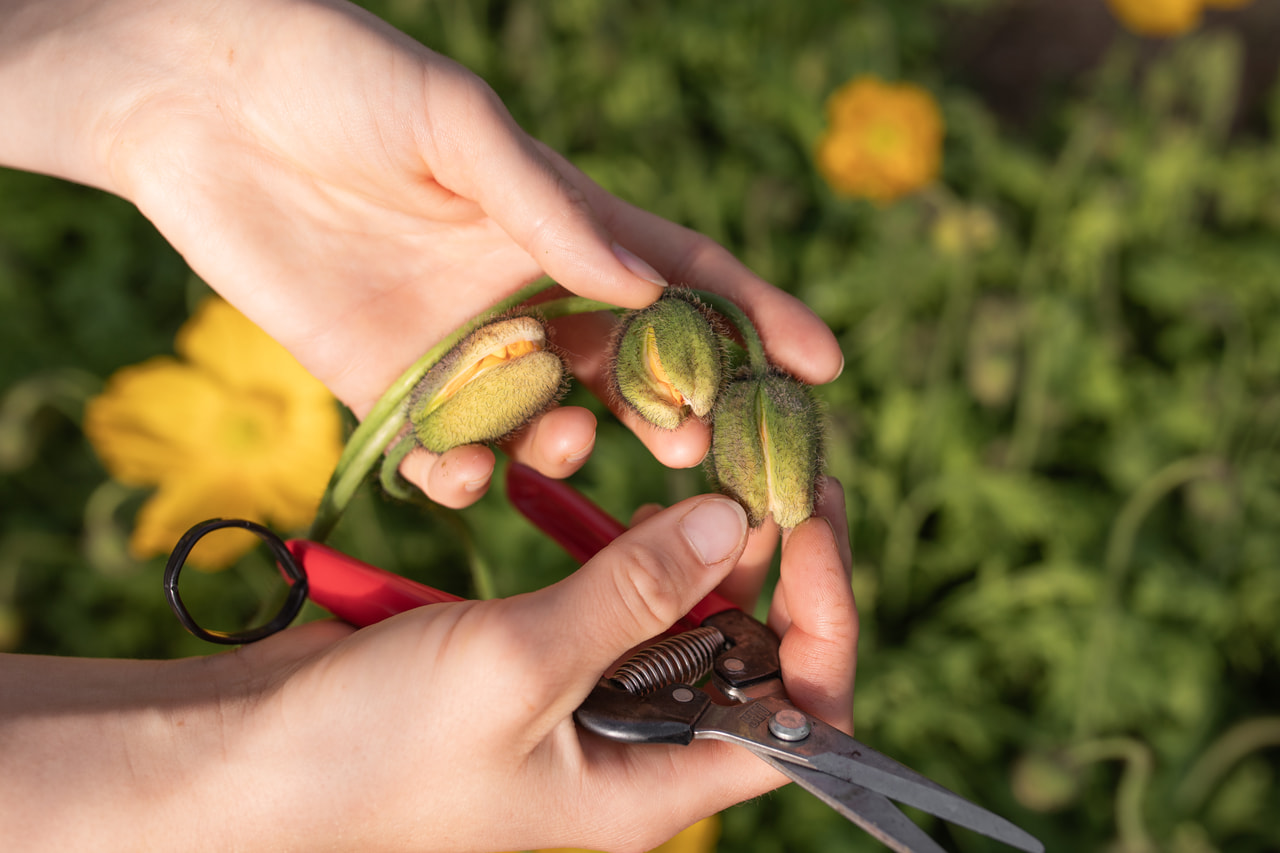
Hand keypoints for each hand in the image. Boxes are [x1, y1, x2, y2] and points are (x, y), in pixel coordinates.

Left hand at [1, 0, 841, 506]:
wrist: (199, 102)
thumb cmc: (342, 80)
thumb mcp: (458, 123)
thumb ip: (549, 209)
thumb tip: (641, 285)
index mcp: (561, 222)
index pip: (681, 279)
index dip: (757, 319)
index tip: (824, 367)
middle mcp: (524, 294)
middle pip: (629, 371)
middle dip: (676, 415)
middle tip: (696, 456)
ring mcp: (458, 348)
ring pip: (544, 425)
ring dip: (565, 448)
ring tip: (558, 442)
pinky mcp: (384, 386)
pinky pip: (442, 454)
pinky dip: (457, 476)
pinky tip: (452, 472)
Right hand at [214, 478, 854, 851]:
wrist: (240, 756)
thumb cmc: (374, 748)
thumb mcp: (518, 667)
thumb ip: (632, 595)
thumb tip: (735, 521)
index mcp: (651, 781)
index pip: (794, 715)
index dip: (823, 620)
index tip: (808, 521)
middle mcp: (629, 740)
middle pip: (741, 648)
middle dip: (761, 558)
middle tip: (765, 459)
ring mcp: (576, 692)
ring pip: (668, 608)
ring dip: (682, 537)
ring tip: (698, 458)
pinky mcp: (527, 649)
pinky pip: (594, 587)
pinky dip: (600, 538)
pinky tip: (589, 492)